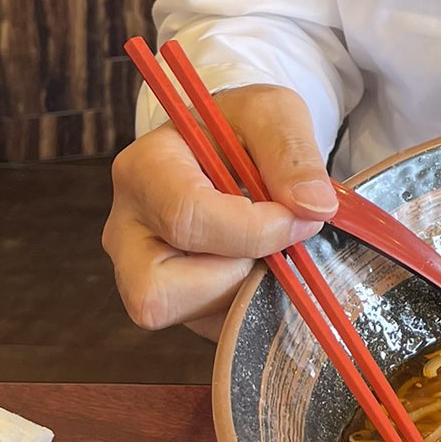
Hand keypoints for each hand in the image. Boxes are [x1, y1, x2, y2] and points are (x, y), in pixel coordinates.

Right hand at [102, 84, 338, 340]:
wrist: (230, 147)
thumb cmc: (241, 128)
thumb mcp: (272, 114)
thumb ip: (292, 153)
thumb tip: (314, 207)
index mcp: (143, 170)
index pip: (186, 218)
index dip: (254, 229)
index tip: (302, 216)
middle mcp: (126, 229)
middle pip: (161, 291)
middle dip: (237, 273)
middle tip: (276, 240)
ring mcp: (138, 272)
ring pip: (186, 316)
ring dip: (243, 289)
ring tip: (266, 247)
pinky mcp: (167, 301)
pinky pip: (208, 327)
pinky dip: (245, 304)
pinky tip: (257, 264)